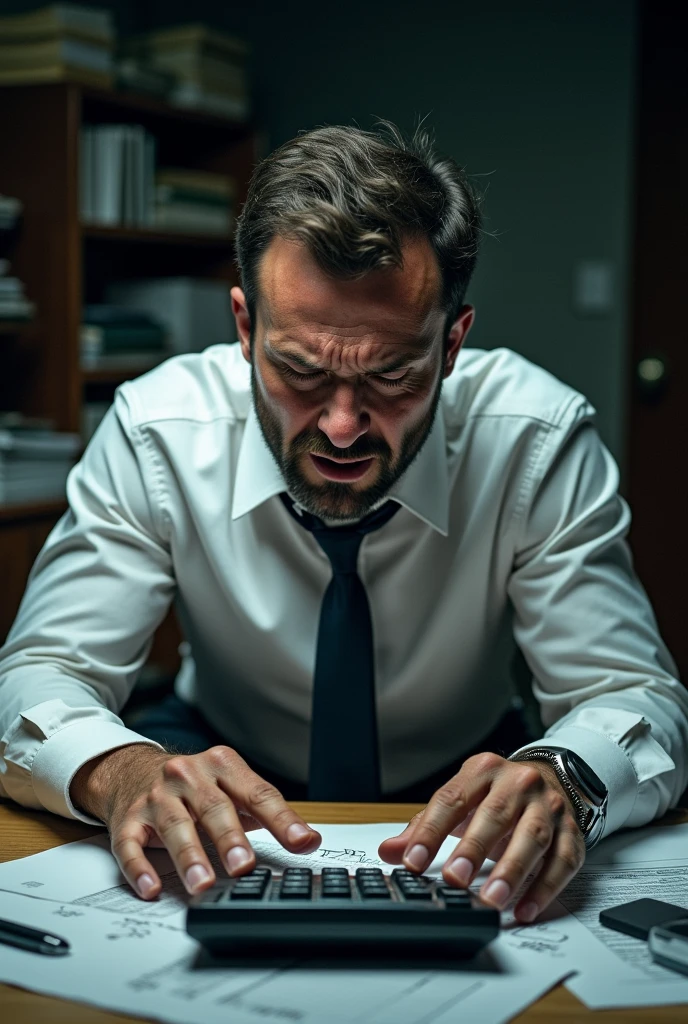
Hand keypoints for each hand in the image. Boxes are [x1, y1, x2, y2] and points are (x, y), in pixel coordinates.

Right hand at [71, 744, 320, 899]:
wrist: (132, 770)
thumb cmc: (192, 785)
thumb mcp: (230, 786)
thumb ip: (265, 812)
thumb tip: (306, 840)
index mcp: (222, 765)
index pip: (258, 793)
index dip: (281, 820)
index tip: (302, 842)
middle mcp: (188, 776)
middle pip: (214, 808)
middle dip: (230, 838)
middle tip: (243, 866)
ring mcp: (156, 797)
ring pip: (174, 826)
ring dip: (190, 856)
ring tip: (203, 883)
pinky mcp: (128, 819)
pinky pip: (130, 844)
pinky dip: (140, 868)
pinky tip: (151, 887)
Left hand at [378, 752, 584, 922]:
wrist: (551, 777)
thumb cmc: (497, 794)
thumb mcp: (461, 799)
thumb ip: (425, 826)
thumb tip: (389, 851)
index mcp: (483, 771)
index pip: (452, 799)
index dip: (431, 831)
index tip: (413, 861)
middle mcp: (519, 783)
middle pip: (496, 815)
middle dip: (474, 849)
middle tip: (455, 879)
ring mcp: (548, 806)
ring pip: (532, 837)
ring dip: (512, 871)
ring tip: (492, 898)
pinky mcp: (571, 831)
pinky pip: (562, 861)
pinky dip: (545, 887)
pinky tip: (525, 909)